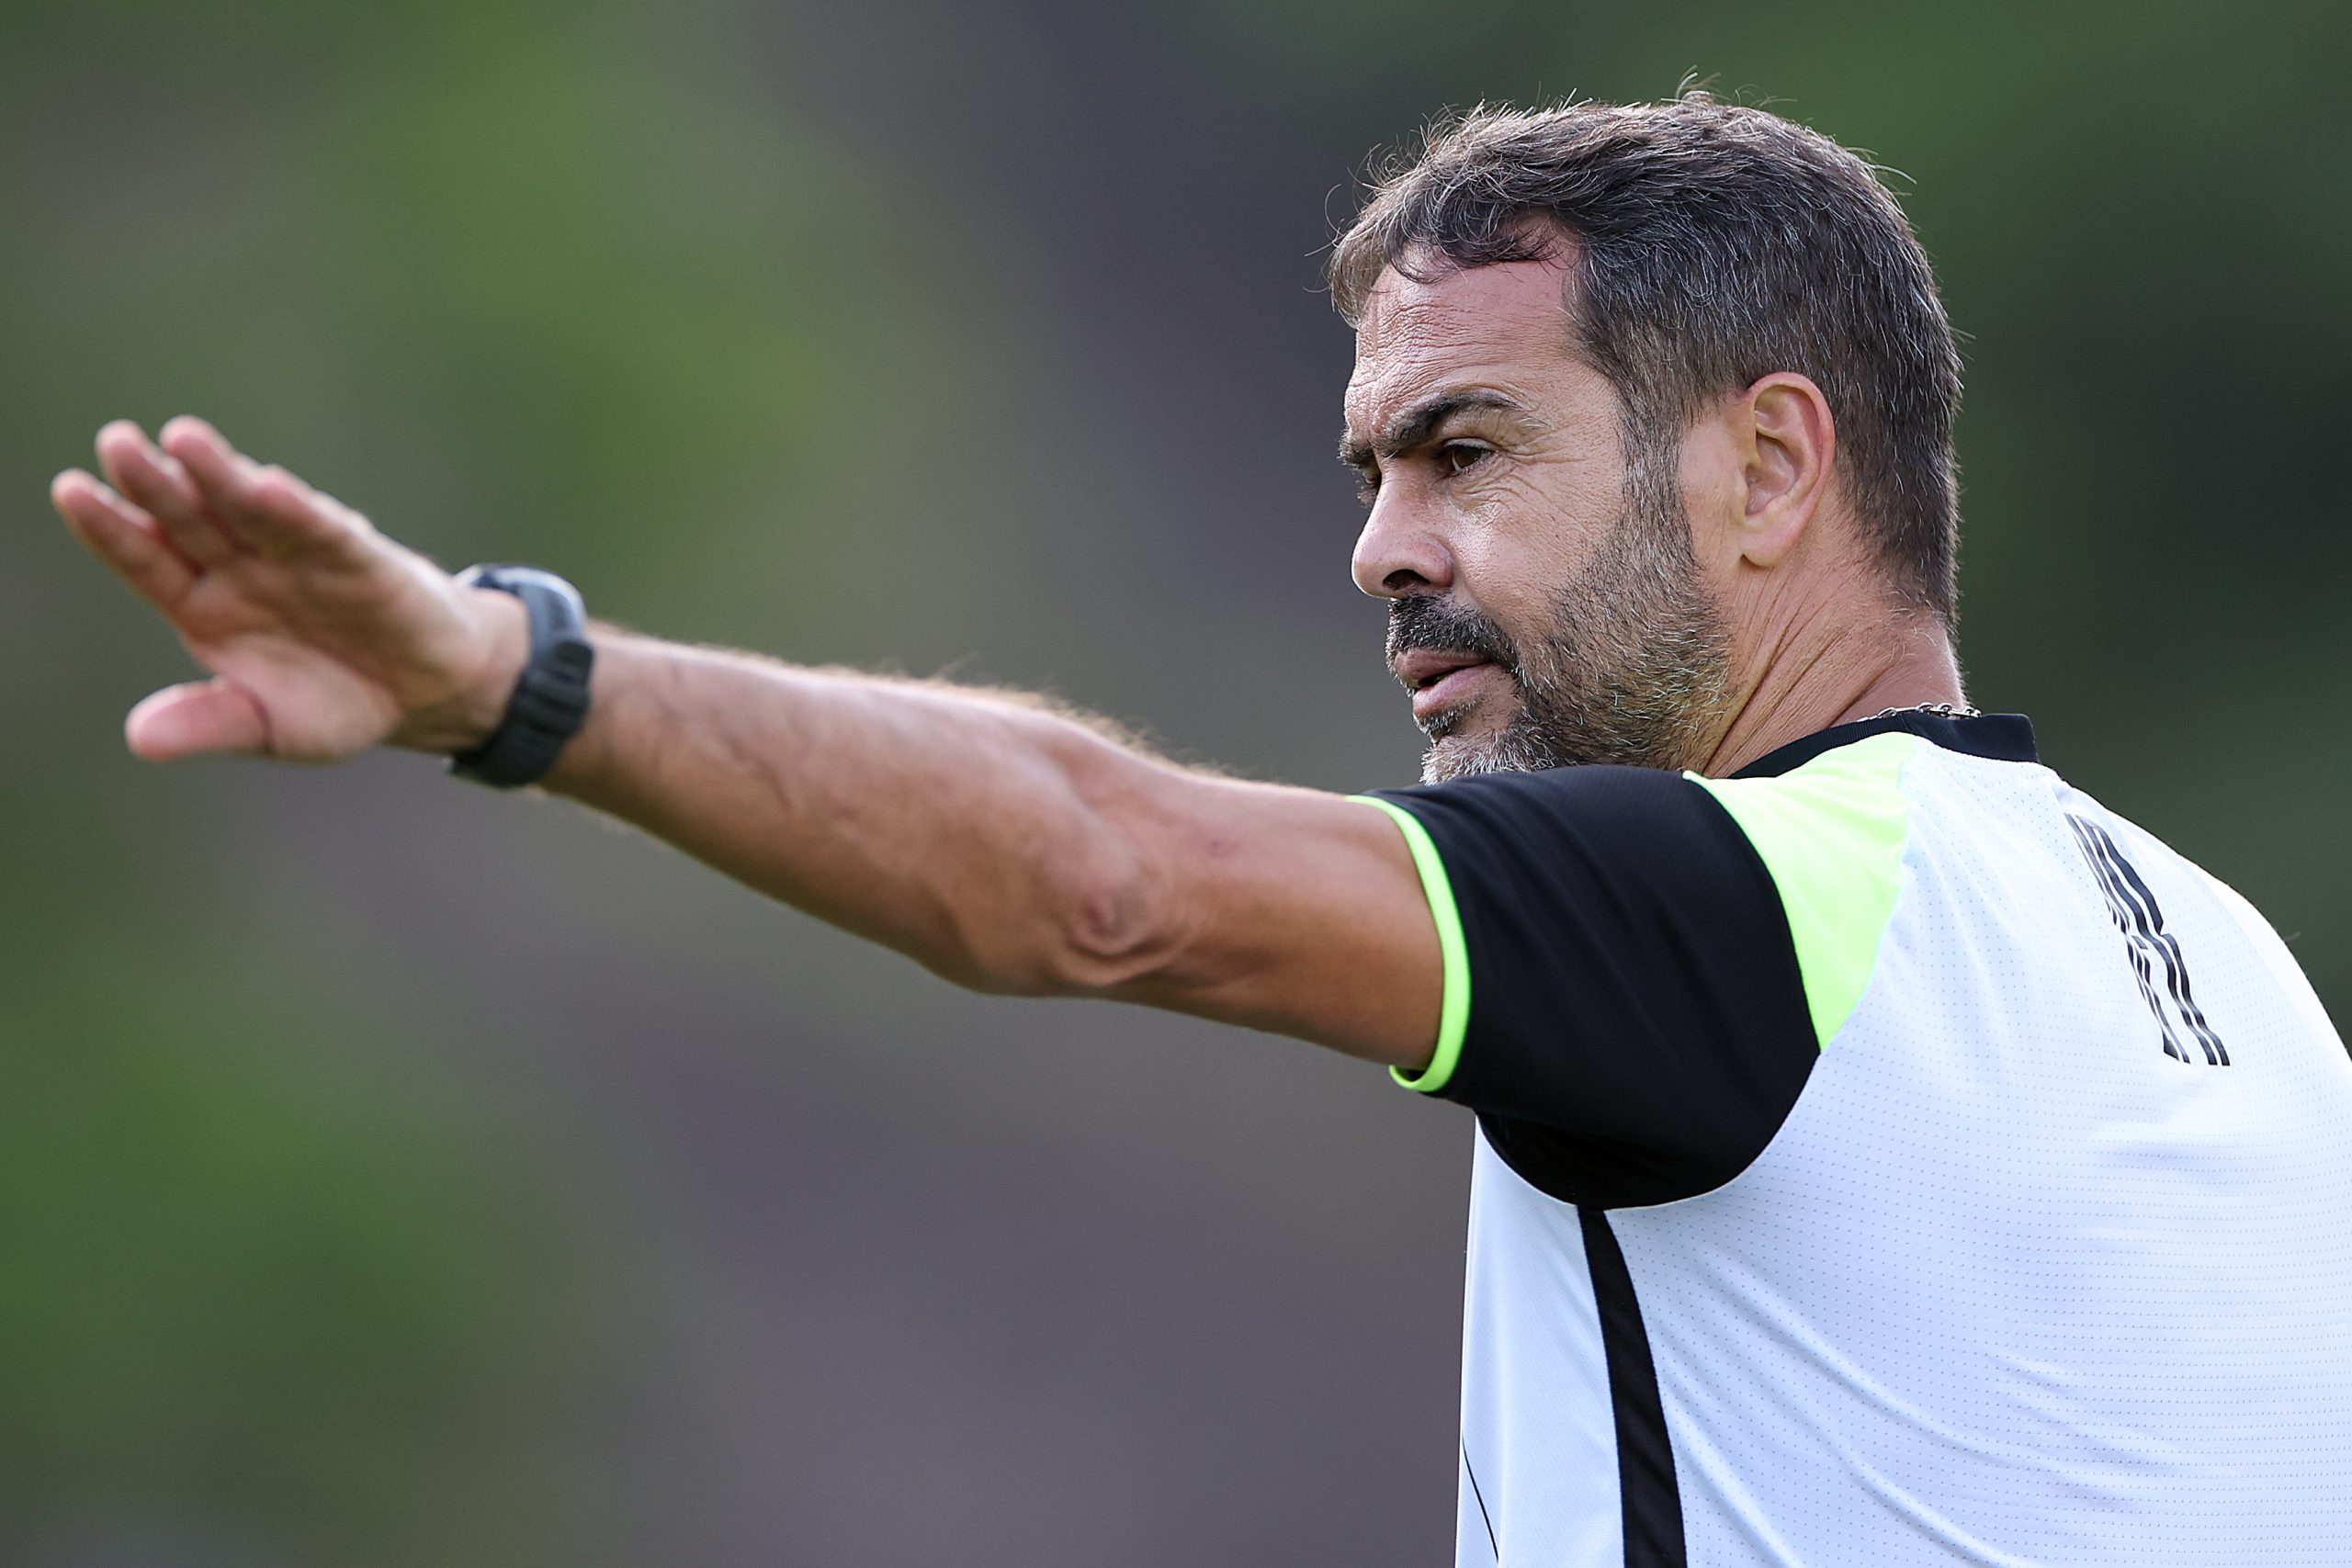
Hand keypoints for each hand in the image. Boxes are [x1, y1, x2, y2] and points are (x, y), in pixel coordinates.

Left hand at [51, 418, 527, 762]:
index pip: (148, 560)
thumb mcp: (269, 727)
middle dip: (152, 484)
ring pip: (248, 508)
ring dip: (218, 473)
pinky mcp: (357, 557)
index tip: (71, 490)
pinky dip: (297, 510)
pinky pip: (322, 531)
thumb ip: (209, 724)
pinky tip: (270, 486)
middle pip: (189, 521)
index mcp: (207, 606)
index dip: (112, 529)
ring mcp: (298, 556)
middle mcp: (243, 569)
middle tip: (116, 442)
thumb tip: (137, 739)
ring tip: (182, 438)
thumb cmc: (339, 702)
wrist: (429, 694)